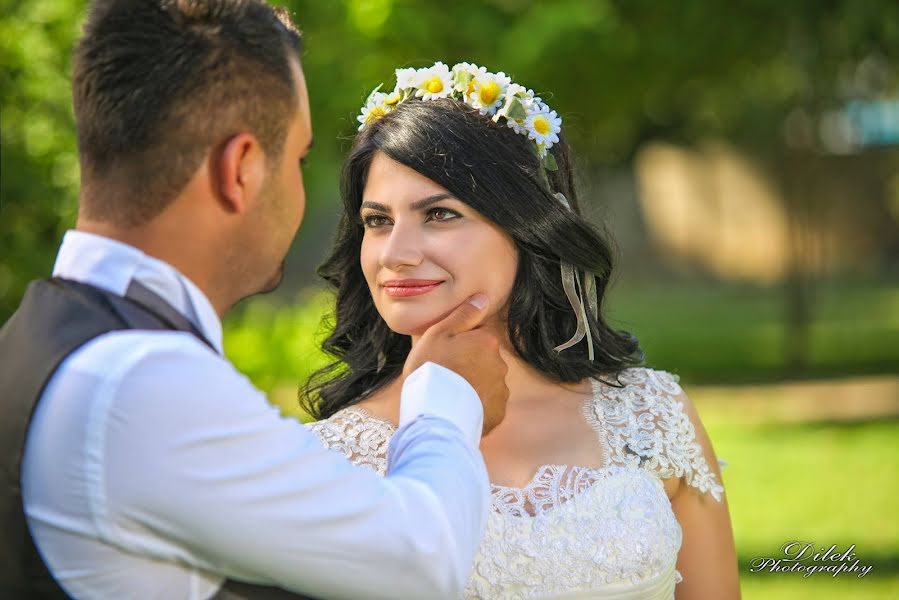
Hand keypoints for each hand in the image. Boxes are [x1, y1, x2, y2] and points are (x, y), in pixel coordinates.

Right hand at [403, 294, 508, 434]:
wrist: (435, 414)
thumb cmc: (432, 369)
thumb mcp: (439, 334)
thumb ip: (463, 315)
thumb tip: (483, 298)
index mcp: (487, 342)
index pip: (478, 336)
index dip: (459, 344)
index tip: (444, 355)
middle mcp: (500, 364)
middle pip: (484, 360)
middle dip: (469, 365)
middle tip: (445, 375)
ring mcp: (501, 391)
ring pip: (487, 383)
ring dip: (473, 386)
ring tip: (450, 395)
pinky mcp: (498, 413)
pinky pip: (487, 405)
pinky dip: (476, 406)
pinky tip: (458, 408)